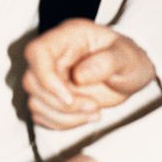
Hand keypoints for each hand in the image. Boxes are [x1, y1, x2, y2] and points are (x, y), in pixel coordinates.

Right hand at [23, 19, 155, 128]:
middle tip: (94, 106)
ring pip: (35, 102)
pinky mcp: (50, 96)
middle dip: (61, 104)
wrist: (130, 73)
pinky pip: (42, 115)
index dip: (45, 77)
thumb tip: (79, 76)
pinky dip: (62, 123)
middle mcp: (52, 56)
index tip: (69, 97)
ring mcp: (49, 76)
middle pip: (31, 81)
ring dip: (64, 117)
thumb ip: (107, 62)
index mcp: (67, 37)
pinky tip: (85, 117)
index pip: (37, 52)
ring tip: (94, 113)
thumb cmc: (129, 59)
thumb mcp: (128, 57)